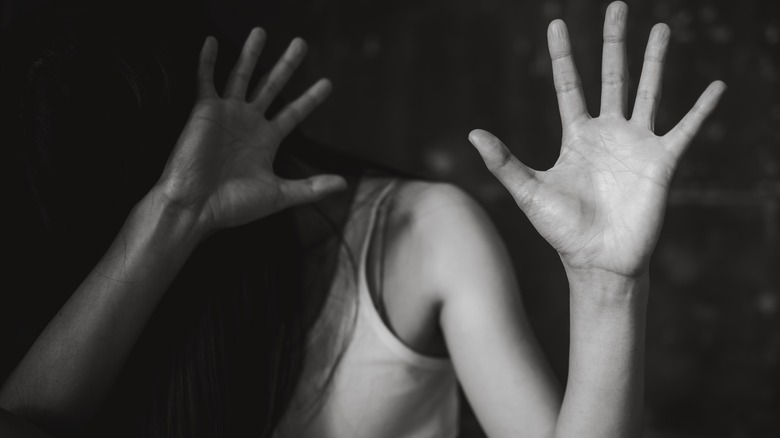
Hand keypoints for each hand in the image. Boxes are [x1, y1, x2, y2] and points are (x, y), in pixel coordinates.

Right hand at [156, 28, 345, 234]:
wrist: (196, 206)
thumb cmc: (233, 205)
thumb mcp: (278, 195)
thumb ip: (310, 188)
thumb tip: (343, 185)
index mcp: (266, 140)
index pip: (294, 112)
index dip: (311, 98)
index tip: (327, 83)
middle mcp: (248, 123)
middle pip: (272, 85)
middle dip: (287, 65)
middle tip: (301, 43)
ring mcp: (226, 114)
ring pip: (241, 75)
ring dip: (250, 53)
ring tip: (261, 30)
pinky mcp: (204, 111)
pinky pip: (205, 80)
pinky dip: (207, 61)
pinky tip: (211, 41)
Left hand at [469, 1, 724, 277]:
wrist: (597, 260)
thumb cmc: (561, 230)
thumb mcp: (529, 192)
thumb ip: (504, 162)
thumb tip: (473, 133)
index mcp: (576, 136)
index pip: (568, 85)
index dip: (563, 55)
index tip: (556, 23)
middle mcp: (607, 133)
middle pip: (611, 76)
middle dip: (614, 42)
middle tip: (618, 6)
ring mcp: (635, 144)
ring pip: (648, 91)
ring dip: (655, 60)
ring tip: (661, 28)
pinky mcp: (661, 161)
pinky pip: (685, 129)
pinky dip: (701, 109)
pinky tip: (716, 87)